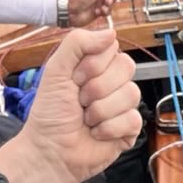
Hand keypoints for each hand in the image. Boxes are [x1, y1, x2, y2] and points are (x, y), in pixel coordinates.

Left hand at [0, 29, 140, 182]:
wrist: (49, 151)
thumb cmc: (50, 112)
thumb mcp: (56, 70)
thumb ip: (77, 44)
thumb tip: (111, 32)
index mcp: (96, 66)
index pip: (113, 48)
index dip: (93, 64)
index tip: (75, 79)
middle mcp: (113, 82)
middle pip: (126, 68)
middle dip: (96, 88)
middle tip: (79, 101)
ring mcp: (123, 105)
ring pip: (131, 94)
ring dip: (100, 111)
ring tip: (86, 119)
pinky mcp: (129, 129)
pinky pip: (132, 119)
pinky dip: (108, 128)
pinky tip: (96, 133)